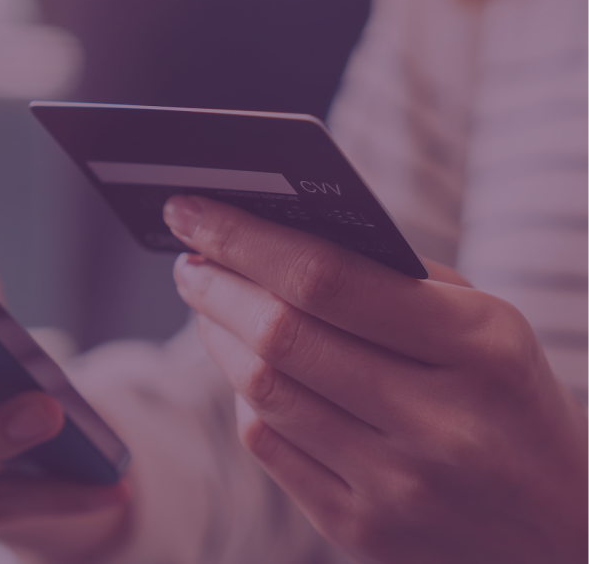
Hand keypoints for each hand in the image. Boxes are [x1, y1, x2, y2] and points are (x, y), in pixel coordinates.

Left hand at [164, 195, 588, 563]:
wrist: (564, 529)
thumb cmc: (507, 399)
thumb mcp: (484, 323)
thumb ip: (390, 280)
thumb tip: (270, 240)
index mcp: (477, 347)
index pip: (327, 278)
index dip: (244, 238)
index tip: (193, 210)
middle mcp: (437, 423)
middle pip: (280, 336)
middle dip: (215, 285)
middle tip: (189, 257)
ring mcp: (396, 487)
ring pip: (262, 392)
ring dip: (217, 336)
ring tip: (208, 302)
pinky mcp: (361, 530)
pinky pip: (268, 447)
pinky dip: (245, 397)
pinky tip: (246, 370)